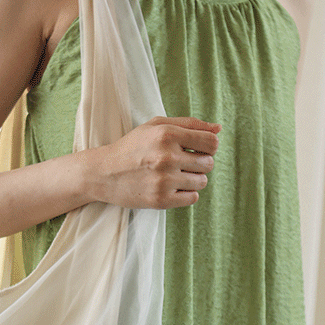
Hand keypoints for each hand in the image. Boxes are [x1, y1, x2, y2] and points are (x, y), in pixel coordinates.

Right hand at [101, 114, 220, 209]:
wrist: (105, 173)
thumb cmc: (134, 146)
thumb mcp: (157, 126)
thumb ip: (189, 124)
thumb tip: (218, 129)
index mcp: (167, 134)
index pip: (211, 142)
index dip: (210, 145)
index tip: (200, 148)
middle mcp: (167, 157)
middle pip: (208, 163)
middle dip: (201, 162)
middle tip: (185, 162)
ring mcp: (164, 181)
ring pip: (202, 181)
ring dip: (194, 178)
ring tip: (177, 175)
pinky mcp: (161, 200)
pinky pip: (192, 198)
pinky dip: (187, 193)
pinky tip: (174, 187)